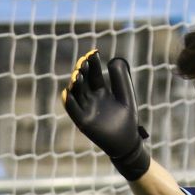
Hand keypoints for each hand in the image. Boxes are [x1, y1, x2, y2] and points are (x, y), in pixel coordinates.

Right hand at [61, 49, 150, 180]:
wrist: (128, 142)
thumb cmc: (127, 120)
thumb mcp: (125, 96)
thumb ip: (121, 80)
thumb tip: (113, 60)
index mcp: (100, 91)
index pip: (93, 74)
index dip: (92, 63)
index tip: (93, 52)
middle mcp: (91, 99)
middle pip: (83, 81)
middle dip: (82, 70)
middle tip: (83, 61)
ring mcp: (86, 109)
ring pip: (76, 93)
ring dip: (75, 83)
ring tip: (78, 74)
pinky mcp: (83, 122)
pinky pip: (73, 111)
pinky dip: (69, 102)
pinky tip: (67, 91)